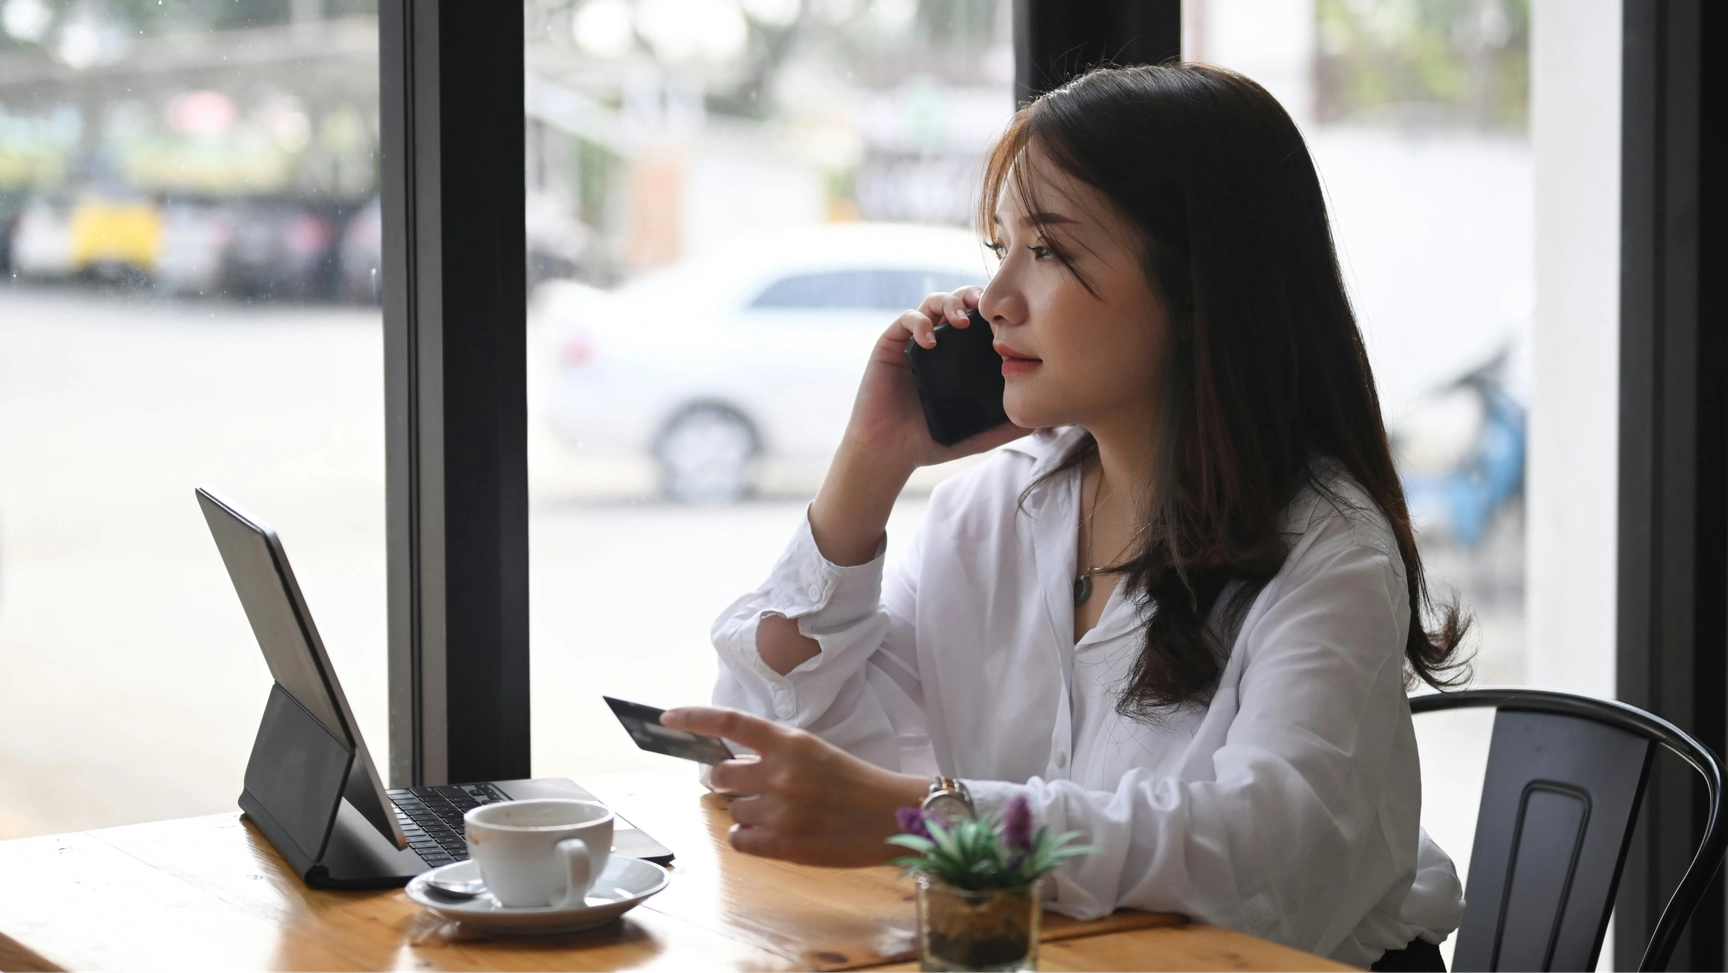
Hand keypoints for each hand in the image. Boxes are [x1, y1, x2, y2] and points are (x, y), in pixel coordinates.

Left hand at [661, 706, 927, 867]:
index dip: (694, 719)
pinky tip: (774, 834)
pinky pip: (741, 840)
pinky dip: (750, 838)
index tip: (667, 718)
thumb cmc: (857, 783)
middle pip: (721, 774)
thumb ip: (777, 754)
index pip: (730, 723)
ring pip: (734, 810)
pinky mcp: (785, 844)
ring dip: (748, 812)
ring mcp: (781, 810)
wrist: (892, 816)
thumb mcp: (817, 753)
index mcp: (792, 742)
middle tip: (751, 785)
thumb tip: (734, 764)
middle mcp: (781, 773)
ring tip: (781, 813)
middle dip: (729, 780)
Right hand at [843, 285, 1028, 473]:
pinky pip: (907, 319)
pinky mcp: (892, 343)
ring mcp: (916, 340)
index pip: (983, 320)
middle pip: (961, 301)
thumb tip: (1047, 421)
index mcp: (962, 356)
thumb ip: (1009, 426)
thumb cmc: (933, 440)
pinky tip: (930, 341)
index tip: (1012, 320)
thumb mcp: (980, 434)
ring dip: (950, 302)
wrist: (890, 450)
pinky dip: (920, 322)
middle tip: (987, 309)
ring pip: (935, 300)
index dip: (997, 313)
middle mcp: (941, 342)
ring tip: (960, 320)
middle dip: (975, 297)